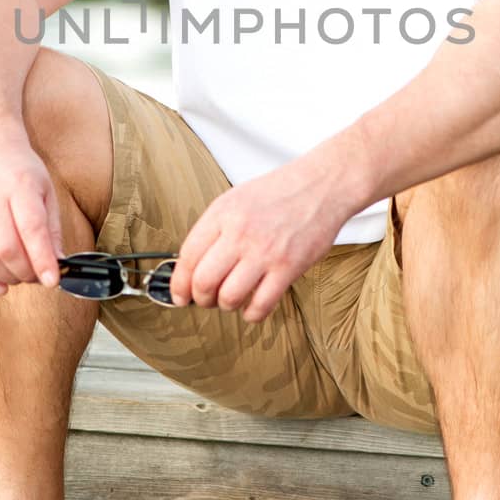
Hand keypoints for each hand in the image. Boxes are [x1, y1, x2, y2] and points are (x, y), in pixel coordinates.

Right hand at [0, 132, 63, 295]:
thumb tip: (58, 264)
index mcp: (20, 186)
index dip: (42, 259)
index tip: (53, 280)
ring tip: (22, 277)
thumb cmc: (21, 173)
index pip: (31, 228)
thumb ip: (52, 229)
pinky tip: (0, 285)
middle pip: (7, 248)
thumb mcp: (46, 191)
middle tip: (39, 277)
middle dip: (26, 272)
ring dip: (8, 277)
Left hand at [168, 153, 355, 323]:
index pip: (188, 256)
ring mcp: (265, 251)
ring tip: (231, 299)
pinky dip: (251, 313)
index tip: (179, 295)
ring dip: (225, 306)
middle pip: (203, 281)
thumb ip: (214, 230)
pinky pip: (260, 305)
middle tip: (206, 299)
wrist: (320, 186)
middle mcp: (240, 232)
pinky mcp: (288, 267)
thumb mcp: (235, 199)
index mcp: (223, 213)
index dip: (179, 283)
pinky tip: (252, 305)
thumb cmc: (278, 194)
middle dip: (200, 298)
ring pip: (229, 297)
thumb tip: (192, 266)